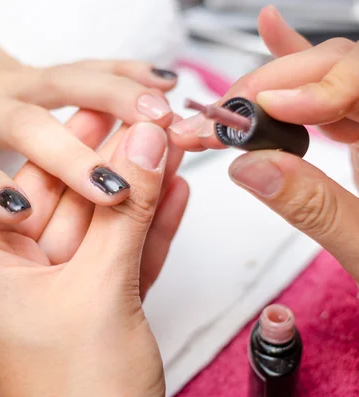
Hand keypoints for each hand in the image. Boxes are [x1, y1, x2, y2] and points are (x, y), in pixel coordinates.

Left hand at [0, 0, 176, 227]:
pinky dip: (120, 71)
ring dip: (114, 102)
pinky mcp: (27, 71)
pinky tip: (159, 80)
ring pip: (64, 89)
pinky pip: (77, 68)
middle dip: (70, 157)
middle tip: (114, 184)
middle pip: (22, 127)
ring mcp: (5, 81)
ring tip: (159, 119)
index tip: (20, 211)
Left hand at [0, 110, 188, 396]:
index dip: (72, 145)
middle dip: (114, 168)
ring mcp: (55, 301)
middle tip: (146, 124)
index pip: (33, 190)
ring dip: (138, 197)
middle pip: (72, 208)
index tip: (102, 109)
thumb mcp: (100, 290)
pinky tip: (170, 198)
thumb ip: (124, 214)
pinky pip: (118, 265)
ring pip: (101, 235)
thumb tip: (143, 147)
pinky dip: (146, 236)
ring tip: (169, 152)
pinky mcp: (92, 316)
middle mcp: (13, 285)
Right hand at [169, 6, 358, 280]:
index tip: (268, 110)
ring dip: (272, 86)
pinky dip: (297, 76)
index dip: (313, 86)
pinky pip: (331, 94)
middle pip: (338, 70)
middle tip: (231, 113)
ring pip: (327, 78)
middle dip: (276, 84)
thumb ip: (313, 207)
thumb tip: (253, 167)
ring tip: (232, 102)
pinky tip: (273, 37)